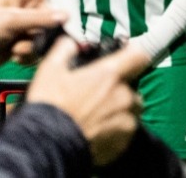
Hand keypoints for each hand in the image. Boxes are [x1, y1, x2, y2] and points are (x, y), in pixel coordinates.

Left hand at [0, 0, 91, 70]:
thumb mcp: (9, 21)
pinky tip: (14, 54)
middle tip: (36, 36)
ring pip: (48, 35)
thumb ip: (38, 19)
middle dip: (47, 30)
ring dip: (34, 45)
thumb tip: (65, 16)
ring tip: (16, 47)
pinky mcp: (26, 41)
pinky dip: (29, 54)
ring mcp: (27, 25)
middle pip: (54, 15)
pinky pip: (40, 48)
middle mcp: (27, 8)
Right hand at [25, 38, 149, 165]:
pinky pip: (126, 131)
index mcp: (110, 74)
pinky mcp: (125, 140)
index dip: (132, 56)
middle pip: (132, 87)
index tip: (125, 60)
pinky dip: (116, 131)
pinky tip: (97, 133)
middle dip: (118, 91)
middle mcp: (124, 95)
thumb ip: (64, 50)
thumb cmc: (49, 106)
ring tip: (96, 118)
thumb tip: (71, 42)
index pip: (139, 55)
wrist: (46, 145)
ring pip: (130, 110)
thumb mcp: (50, 70)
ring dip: (119, 111)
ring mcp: (127, 119)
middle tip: (97, 98)